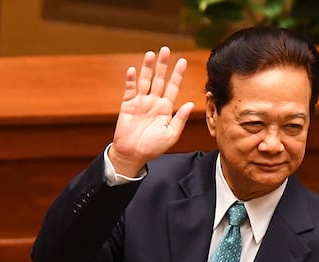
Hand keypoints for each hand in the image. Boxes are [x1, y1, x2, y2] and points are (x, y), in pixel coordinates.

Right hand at [109, 46, 194, 175]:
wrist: (133, 155)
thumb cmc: (153, 148)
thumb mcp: (170, 135)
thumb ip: (180, 119)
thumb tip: (190, 104)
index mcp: (165, 108)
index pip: (173, 87)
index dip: (177, 74)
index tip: (183, 61)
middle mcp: (153, 102)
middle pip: (159, 79)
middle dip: (162, 65)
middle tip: (166, 50)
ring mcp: (140, 102)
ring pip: (145, 81)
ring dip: (147, 67)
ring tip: (151, 54)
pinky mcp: (127, 105)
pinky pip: (130, 89)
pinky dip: (131, 80)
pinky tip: (134, 70)